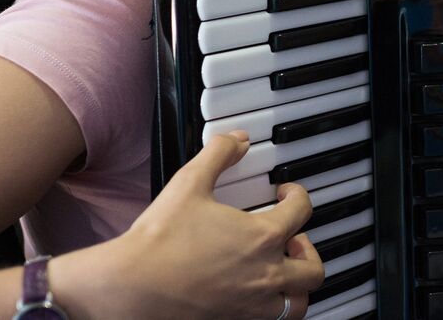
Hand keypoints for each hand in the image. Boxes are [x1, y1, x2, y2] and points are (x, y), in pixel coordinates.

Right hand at [73, 132, 324, 318]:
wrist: (129, 288)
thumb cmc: (159, 240)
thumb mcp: (189, 183)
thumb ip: (218, 155)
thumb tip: (238, 140)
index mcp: (262, 238)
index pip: (302, 212)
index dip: (298, 195)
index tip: (286, 193)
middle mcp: (265, 276)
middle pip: (313, 270)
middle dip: (309, 251)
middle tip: (292, 239)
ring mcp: (250, 306)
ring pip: (296, 305)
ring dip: (296, 288)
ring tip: (280, 272)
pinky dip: (269, 308)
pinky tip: (250, 293)